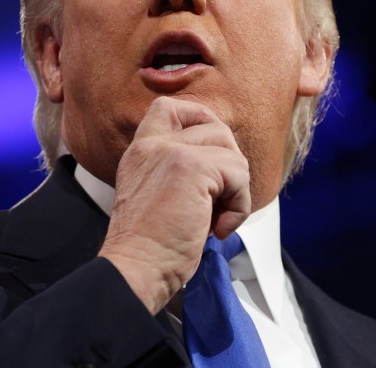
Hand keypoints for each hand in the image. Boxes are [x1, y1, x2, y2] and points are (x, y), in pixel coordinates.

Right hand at [98, 96, 251, 313]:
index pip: (169, 107)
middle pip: (214, 127)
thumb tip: (224, 165)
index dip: (200, 120)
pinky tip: (219, 228)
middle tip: (216, 202)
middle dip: (229, 165)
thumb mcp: (155, 195)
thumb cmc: (149, 247)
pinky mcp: (191, 168)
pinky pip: (238, 173)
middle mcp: (152, 145)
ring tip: (217, 218)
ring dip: (235, 189)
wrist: (136, 268)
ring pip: (231, 152)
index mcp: (141, 151)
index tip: (210, 156)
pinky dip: (239, 205)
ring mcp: (171, 152)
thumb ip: (177, 171)